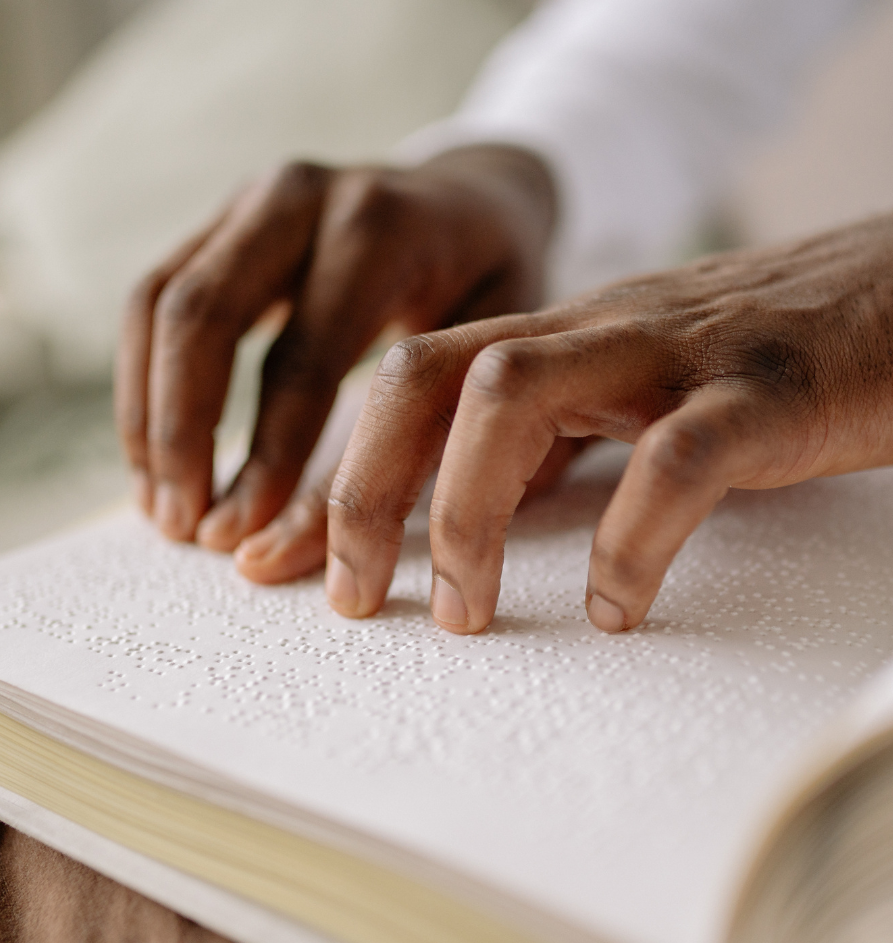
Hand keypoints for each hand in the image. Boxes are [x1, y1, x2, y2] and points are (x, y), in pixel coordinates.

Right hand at [114, 146, 556, 560]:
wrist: (473, 197)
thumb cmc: (493, 282)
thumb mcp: (496, 344)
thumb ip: (437, 426)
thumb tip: (370, 541)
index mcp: (381, 229)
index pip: (304, 357)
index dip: (268, 456)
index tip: (243, 537)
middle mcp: (303, 197)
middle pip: (203, 317)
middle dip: (183, 435)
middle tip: (189, 530)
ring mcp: (250, 200)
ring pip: (159, 305)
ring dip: (147, 416)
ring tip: (162, 510)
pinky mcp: (221, 221)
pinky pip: (152, 299)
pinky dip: (142, 383)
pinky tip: (156, 458)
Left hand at [300, 186, 892, 633]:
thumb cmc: (781, 360)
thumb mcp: (649, 394)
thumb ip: (569, 443)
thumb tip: (482, 526)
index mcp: (564, 337)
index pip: (407, 385)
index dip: (332, 478)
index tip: (284, 567)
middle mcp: (597, 333)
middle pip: (424, 374)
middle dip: (363, 491)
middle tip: (351, 602)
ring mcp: (677, 354)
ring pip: (515, 395)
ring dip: (465, 512)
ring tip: (466, 614)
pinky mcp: (766, 391)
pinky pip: (674, 459)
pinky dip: (632, 540)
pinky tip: (624, 611)